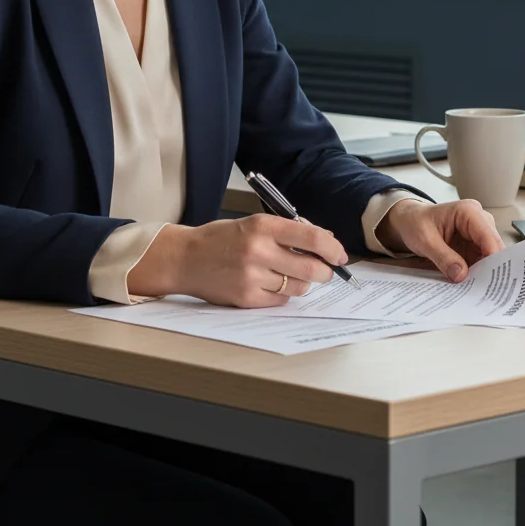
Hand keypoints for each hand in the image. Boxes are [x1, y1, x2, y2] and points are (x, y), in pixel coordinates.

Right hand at [126, 215, 348, 307]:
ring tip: (288, 274)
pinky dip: (283, 295)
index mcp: (262, 226)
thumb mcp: (253, 224)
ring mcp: (251, 277)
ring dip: (302, 283)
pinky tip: (270, 284)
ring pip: (298, 288)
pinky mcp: (246, 299)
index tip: (340, 254)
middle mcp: (258, 251)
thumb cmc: (221, 239)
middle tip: (324, 270)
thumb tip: (324, 243)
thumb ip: (287, 232)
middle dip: (324, 271)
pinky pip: (281, 301)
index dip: (333, 248)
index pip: (312, 238)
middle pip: (312, 269)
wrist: (185, 258)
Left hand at [375, 199, 504, 281]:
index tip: (492, 279)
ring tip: (480, 292)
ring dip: (486, 273)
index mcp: (468, 211)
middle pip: (494, 247)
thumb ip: (443, 257)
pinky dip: (478, 274)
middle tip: (488, 291)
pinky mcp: (474, 246)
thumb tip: (461, 275)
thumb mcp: (425, 240)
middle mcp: (479, 221)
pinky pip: (482, 262)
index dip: (493, 257)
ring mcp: (478, 234)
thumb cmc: (415, 222)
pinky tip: (474, 286)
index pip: (488, 236)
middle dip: (491, 268)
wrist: (409, 221)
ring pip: (491, 257)